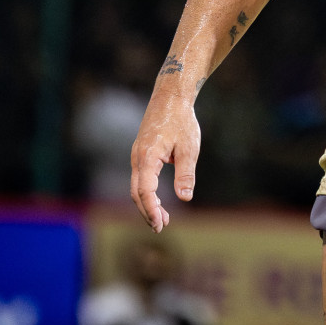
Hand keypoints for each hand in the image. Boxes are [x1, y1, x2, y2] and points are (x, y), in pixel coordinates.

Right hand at [129, 91, 200, 232]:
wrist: (170, 96)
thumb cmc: (181, 120)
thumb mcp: (189, 148)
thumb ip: (185, 174)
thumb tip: (185, 198)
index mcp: (147, 156)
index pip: (145, 190)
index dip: (151, 209)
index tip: (160, 224)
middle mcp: (137, 158)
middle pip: (136, 193)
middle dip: (147, 212)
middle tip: (161, 227)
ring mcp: (137, 156)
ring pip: (136, 187)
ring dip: (147, 204)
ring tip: (163, 220)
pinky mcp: (141, 154)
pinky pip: (140, 178)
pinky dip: (147, 193)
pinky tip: (159, 201)